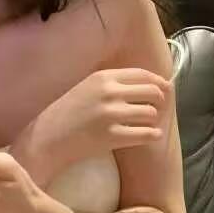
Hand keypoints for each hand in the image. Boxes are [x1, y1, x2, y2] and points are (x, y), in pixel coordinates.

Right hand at [33, 67, 173, 171]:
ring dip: (154, 119)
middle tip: (157, 109)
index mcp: (103, 77)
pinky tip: (152, 135)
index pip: (142, 74)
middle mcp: (109, 92)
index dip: (158, 82)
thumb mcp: (86, 87)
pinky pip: (146, 134)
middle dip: (160, 101)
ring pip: (151, 113)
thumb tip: (147, 83)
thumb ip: (112, 83)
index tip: (166, 88)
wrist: (47, 138)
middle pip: (152, 92)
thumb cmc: (67, 113)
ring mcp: (111, 114)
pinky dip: (153, 135)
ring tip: (148, 123)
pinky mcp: (112, 136)